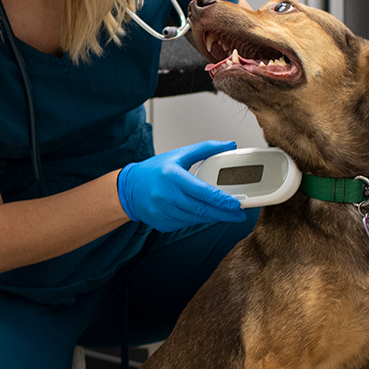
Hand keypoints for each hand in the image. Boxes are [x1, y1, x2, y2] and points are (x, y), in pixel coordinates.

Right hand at [118, 141, 246, 232]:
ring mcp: (163, 212)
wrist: (129, 189)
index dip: (221, 200)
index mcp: (172, 176)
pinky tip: (203, 213)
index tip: (237, 204)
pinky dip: (197, 219)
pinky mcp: (163, 223)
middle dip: (224, 213)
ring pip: (196, 218)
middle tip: (239, 214)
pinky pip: (186, 223)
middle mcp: (167, 196)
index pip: (202, 192)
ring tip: (225, 213)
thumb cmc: (154, 171)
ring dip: (212, 217)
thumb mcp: (178, 155)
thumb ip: (205, 149)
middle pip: (202, 209)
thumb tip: (229, 145)